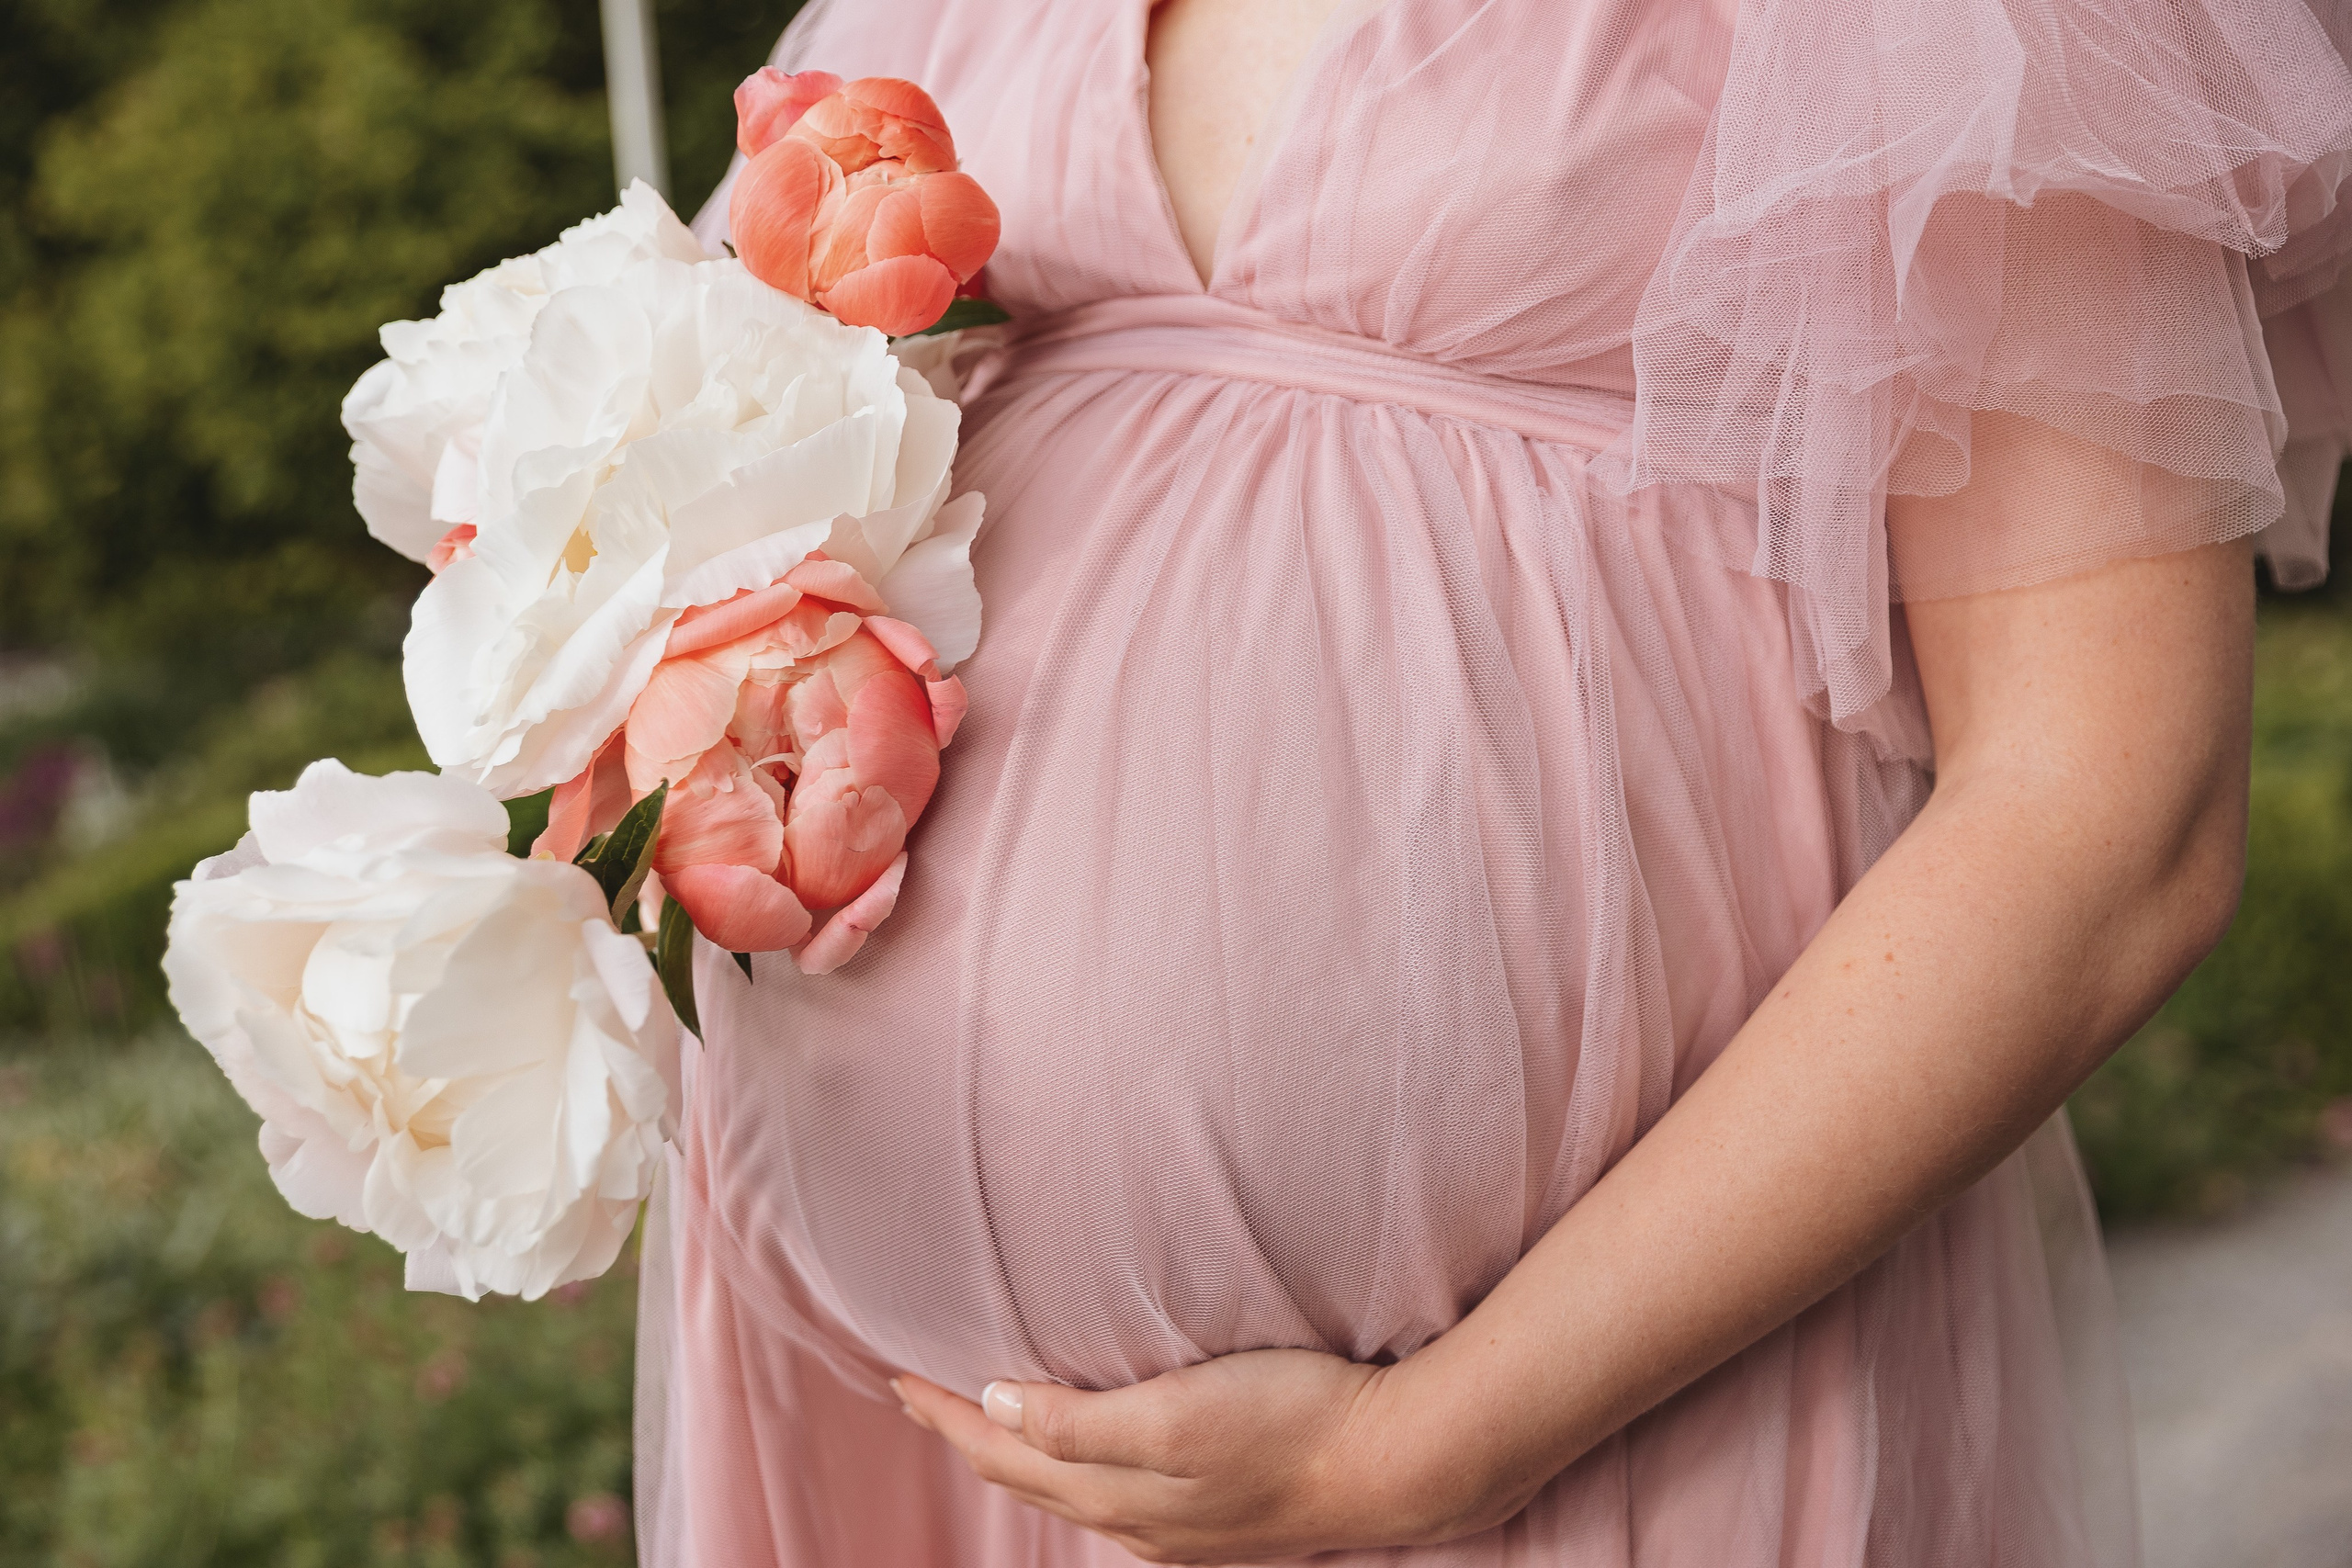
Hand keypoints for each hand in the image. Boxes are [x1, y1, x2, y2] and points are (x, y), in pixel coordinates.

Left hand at [893, 1348, 1482, 1563]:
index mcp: (1116, 1496)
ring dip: (1019, 1455)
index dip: (945, 1413)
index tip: (896, 1375)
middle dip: (969, 1435)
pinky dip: (1075, 1467)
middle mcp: (1137, 1524)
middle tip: (925, 1391)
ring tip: (989, 1416)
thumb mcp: (1175, 1412)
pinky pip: (1115, 1498)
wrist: (1393, 1464)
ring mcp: (1179, 1530)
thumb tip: (993, 1409)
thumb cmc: (1290, 1419)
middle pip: (1025, 1477)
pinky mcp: (1217, 1520)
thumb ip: (1078, 1420)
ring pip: (1069, 1492)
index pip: (1001, 1451)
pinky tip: (1090, 1449)